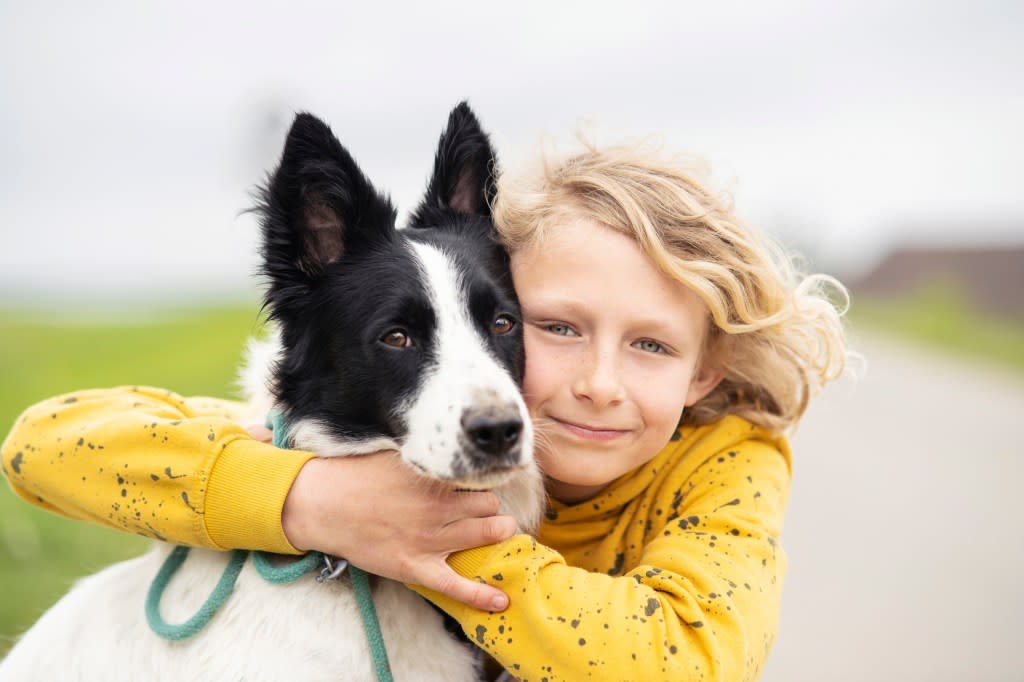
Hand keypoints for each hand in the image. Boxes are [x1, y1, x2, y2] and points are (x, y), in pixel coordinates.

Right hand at [281, 452, 515, 611]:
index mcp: (434, 478)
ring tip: (500, 532)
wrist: (324, 505)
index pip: (481, 479)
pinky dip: (481, 594)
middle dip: (493, 507)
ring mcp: (429, 539)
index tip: (486, 483)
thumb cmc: (357, 476)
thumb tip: (451, 447)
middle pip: (490, 506)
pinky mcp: (416, 567)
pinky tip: (501, 601)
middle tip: (489, 509)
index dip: (485, 482)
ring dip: (497, 533)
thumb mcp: (397, 455)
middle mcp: (438, 507)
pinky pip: (456, 585)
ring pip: (485, 535)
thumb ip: (427, 456)